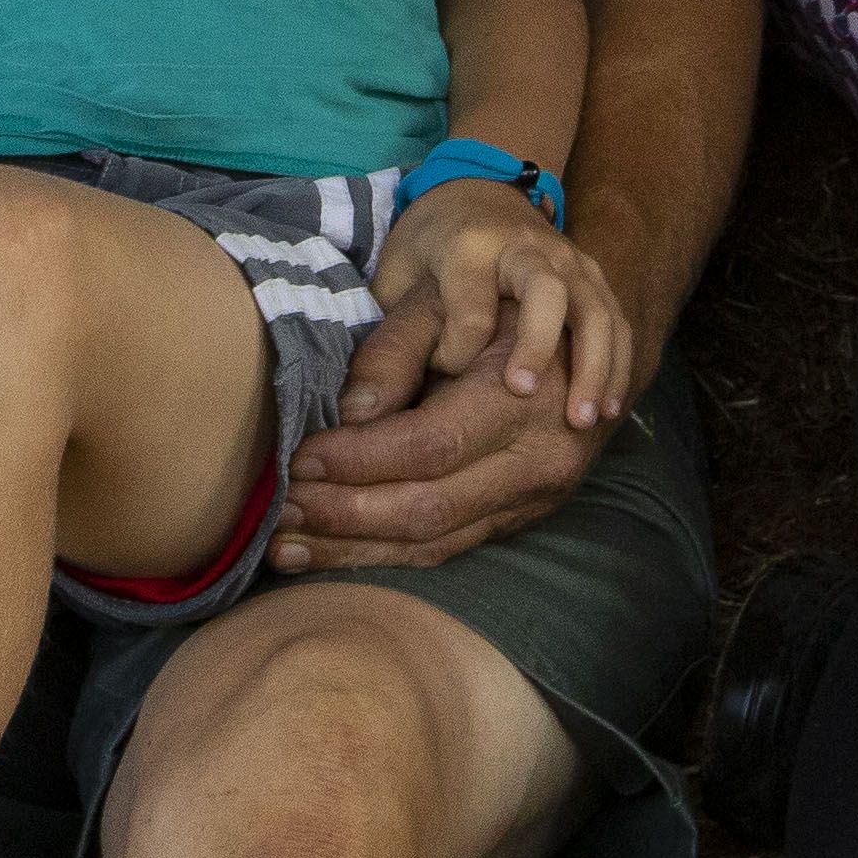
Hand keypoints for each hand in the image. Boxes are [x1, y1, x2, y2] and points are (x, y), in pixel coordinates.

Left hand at [275, 336, 604, 574]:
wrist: (580, 342)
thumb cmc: (497, 307)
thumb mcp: (448, 303)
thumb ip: (397, 350)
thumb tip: (348, 411)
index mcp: (523, 398)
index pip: (429, 444)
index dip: (359, 458)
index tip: (298, 459)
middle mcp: (538, 461)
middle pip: (429, 507)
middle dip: (345, 514)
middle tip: (277, 510)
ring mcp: (533, 500)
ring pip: (435, 542)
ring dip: (354, 549)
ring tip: (285, 545)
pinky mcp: (518, 520)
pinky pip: (447, 550)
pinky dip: (383, 555)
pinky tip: (330, 551)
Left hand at [381, 175, 637, 439]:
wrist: (480, 194)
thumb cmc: (431, 249)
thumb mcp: (397, 286)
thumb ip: (387, 351)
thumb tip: (356, 417)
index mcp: (469, 246)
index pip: (470, 308)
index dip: (453, 353)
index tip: (439, 376)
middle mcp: (528, 250)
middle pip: (545, 294)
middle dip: (536, 347)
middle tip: (522, 393)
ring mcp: (569, 264)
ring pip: (592, 310)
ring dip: (590, 365)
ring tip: (581, 420)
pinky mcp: (592, 282)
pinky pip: (616, 323)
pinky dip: (616, 366)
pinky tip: (608, 411)